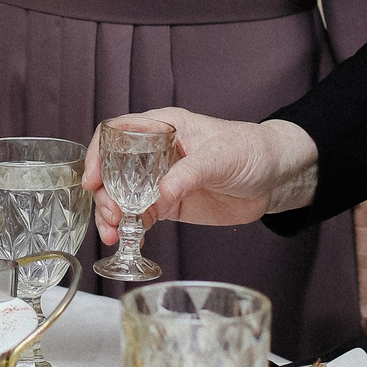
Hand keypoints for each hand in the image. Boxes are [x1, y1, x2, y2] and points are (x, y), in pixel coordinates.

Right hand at [80, 108, 317, 241]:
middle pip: (113, 169)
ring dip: (112, 215)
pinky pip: (141, 216)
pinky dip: (131, 228)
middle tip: (111, 216)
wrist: (275, 178)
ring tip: (113, 234)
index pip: (117, 132)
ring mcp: (161, 179)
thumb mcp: (219, 156)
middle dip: (104, 194)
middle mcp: (155, 152)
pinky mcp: (170, 203)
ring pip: (123, 195)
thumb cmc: (249, 150)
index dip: (98, 154)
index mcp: (162, 126)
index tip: (91, 180)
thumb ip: (189, 173)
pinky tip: (129, 240)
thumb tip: (161, 194)